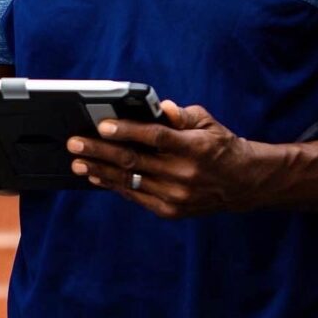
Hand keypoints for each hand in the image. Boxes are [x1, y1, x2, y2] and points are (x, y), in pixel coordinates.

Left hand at [66, 101, 259, 218]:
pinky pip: (136, 196)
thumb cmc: (221, 146)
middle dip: (100, 150)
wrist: (242, 183)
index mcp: (195, 147)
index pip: (156, 137)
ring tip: (78, 161)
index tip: (103, 125)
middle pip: (134, 160)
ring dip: (100, 170)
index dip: (128, 130)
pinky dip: (114, 186)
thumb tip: (160, 107)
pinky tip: (97, 176)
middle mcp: (184, 173)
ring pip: (130, 181)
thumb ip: (183, 115)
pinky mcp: (170, 210)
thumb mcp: (209, 123)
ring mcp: (176, 195)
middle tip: (75, 143)